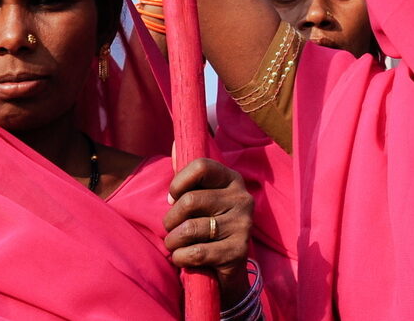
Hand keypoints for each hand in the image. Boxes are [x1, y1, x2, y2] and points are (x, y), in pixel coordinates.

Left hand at [162, 157, 254, 306]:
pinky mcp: (238, 250)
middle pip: (189, 201)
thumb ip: (189, 176)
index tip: (173, 198)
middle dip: (170, 220)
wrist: (229, 268)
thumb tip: (175, 144)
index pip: (201, 166)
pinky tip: (183, 258)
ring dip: (172, 242)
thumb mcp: (202, 199)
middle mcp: (242, 198)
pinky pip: (195, 253)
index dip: (178, 183)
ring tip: (176, 245)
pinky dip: (180, 258)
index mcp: (232, 180)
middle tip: (171, 229)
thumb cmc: (208, 226)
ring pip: (189, 229)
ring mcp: (243, 224)